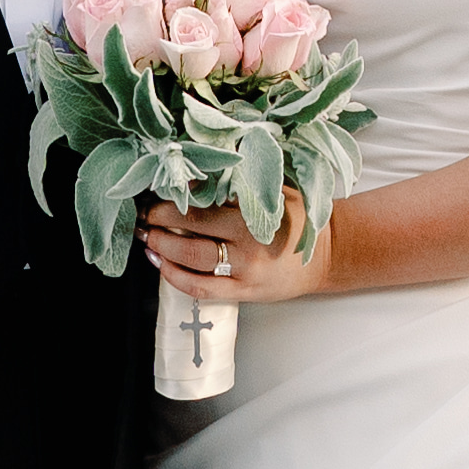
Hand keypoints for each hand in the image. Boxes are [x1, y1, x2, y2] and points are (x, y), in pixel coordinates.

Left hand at [138, 200, 338, 310]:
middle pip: (193, 230)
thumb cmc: (297, 218)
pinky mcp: (243, 293)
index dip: (174, 198)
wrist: (326, 254)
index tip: (155, 191)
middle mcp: (249, 245)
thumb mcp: (273, 191)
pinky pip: (202, 289)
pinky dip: (176, 277)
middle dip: (159, 220)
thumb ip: (237, 184)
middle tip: (142, 213)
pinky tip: (161, 263)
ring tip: (145, 236)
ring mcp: (245, 272)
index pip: (205, 203)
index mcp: (256, 214)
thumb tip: (193, 175)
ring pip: (193, 261)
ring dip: (162, 247)